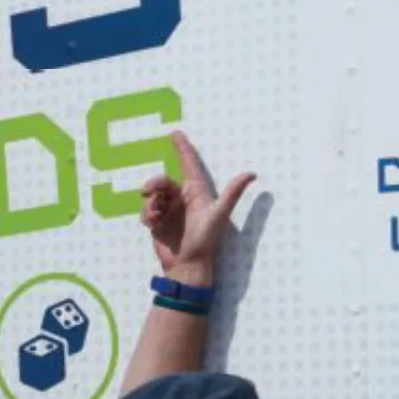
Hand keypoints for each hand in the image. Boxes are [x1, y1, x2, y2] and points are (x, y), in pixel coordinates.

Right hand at [141, 131, 254, 283]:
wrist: (187, 266)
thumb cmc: (206, 240)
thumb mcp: (219, 214)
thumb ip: (232, 193)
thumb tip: (252, 173)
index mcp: (197, 193)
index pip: (189, 165)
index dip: (183, 148)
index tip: (175, 133)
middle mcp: (182, 200)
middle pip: (164, 181)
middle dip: (155, 183)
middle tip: (147, 190)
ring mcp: (169, 211)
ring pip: (153, 196)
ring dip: (151, 203)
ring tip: (155, 216)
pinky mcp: (157, 223)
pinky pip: (146, 210)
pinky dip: (146, 215)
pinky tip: (151, 224)